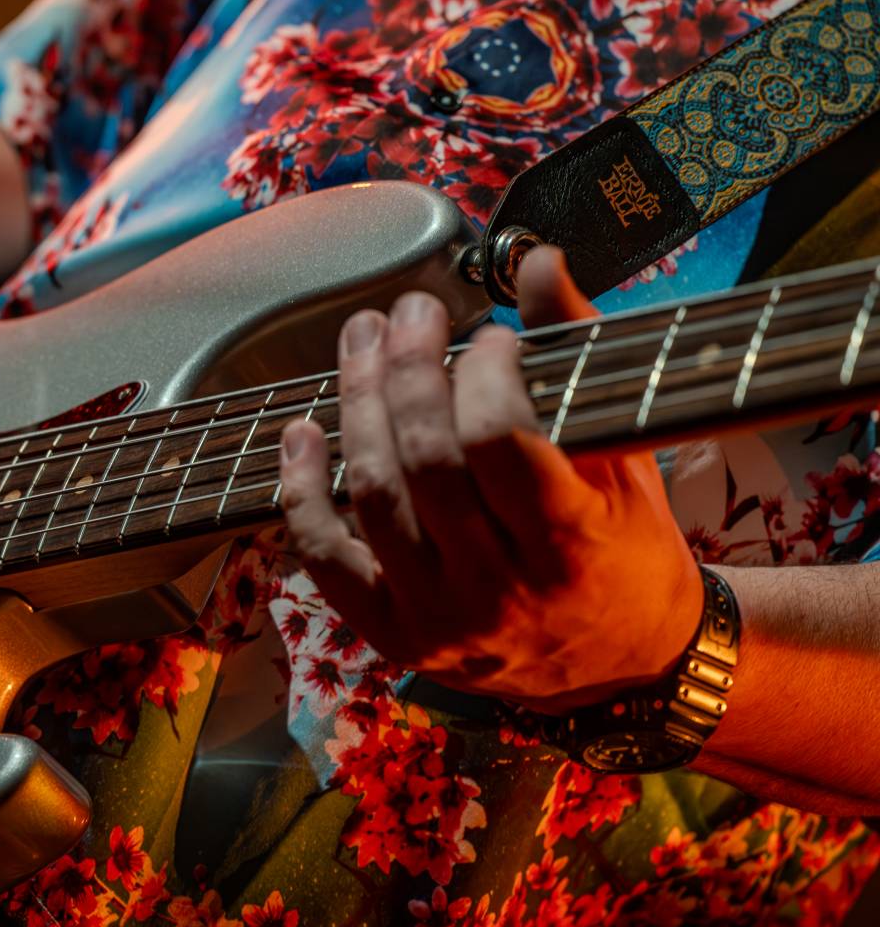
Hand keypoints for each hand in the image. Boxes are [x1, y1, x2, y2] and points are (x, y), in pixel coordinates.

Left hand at [278, 247, 701, 709]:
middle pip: (424, 460)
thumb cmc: (625, 548)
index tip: (488, 338)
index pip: (499, 440)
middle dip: (406, 368)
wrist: (621, 665)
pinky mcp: (394, 638)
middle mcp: (500, 594)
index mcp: (572, 547)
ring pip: (370, 496)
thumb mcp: (625, 455)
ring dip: (354, 405)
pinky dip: (300, 491)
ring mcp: (440, 621)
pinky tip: (301, 432)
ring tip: (360, 342)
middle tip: (408, 314)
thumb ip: (578, 354)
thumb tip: (539, 261)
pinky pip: (324, 559)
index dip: (481, 373)